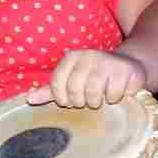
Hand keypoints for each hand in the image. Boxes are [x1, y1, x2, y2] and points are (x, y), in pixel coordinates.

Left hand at [26, 50, 148, 108]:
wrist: (128, 66)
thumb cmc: (95, 77)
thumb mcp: (71, 82)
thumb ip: (51, 91)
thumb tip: (29, 99)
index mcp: (71, 57)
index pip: (57, 85)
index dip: (63, 99)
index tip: (70, 101)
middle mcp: (88, 55)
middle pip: (75, 91)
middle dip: (82, 102)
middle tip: (88, 99)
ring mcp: (108, 61)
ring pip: (94, 95)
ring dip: (98, 102)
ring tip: (102, 97)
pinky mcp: (125, 69)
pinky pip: (114, 95)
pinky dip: (115, 99)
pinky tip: (117, 92)